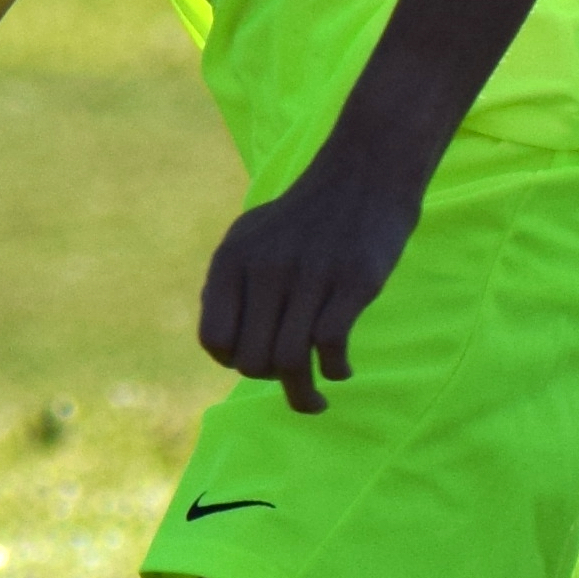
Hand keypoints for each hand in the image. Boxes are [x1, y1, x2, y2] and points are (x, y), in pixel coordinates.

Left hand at [196, 152, 421, 413]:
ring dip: (303, 397)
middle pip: (252, 362)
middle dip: (271, 380)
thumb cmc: (306, 219)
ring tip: (314, 402)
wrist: (364, 176)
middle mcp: (265, 267)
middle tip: (292, 374)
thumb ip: (230, 286)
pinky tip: (341, 370)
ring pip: (289, 363)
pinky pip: (330, 348)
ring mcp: (310, 274)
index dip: (233, 361)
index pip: (214, 340)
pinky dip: (335, 371)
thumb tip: (220, 345)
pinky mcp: (353, 282)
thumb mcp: (251, 238)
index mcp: (232, 259)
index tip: (258, 359)